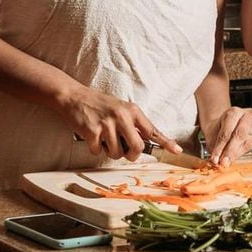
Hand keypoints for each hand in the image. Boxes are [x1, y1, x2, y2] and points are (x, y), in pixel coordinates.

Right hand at [59, 86, 181, 160]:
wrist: (74, 96)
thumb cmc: (99, 104)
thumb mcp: (122, 108)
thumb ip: (134, 123)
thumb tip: (146, 142)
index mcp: (132, 111)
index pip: (153, 130)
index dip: (166, 142)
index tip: (177, 150)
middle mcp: (122, 117)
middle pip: (137, 147)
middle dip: (131, 155)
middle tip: (125, 153)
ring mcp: (107, 124)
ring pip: (116, 153)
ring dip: (110, 152)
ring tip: (105, 140)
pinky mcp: (92, 132)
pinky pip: (98, 152)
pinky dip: (95, 149)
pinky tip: (92, 138)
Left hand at [203, 106, 251, 166]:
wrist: (223, 124)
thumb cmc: (218, 128)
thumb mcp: (212, 135)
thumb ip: (214, 146)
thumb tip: (216, 160)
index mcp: (233, 112)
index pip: (227, 131)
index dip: (221, 146)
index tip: (215, 158)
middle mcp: (246, 116)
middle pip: (240, 134)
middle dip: (230, 151)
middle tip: (223, 161)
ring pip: (247, 141)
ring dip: (236, 154)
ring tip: (227, 161)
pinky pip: (250, 146)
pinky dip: (240, 153)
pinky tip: (233, 158)